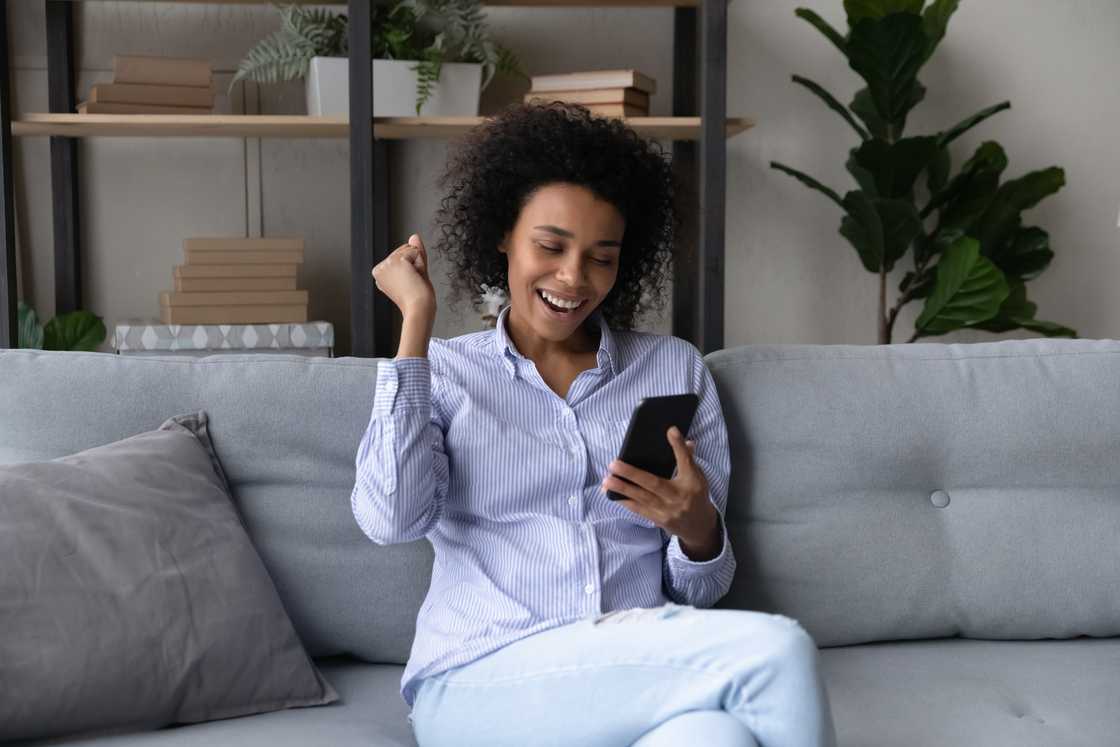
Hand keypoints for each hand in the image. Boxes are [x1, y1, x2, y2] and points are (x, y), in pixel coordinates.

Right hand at [371, 233, 436, 318]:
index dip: (411, 268)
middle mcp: (379, 268)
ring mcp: (386, 264)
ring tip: (413, 281)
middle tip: (412, 283)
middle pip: (405, 250)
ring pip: (410, 249)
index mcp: (380, 272)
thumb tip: (414, 236)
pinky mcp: (396, 261)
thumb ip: (415, 253)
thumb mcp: (416, 272)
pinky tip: (414, 278)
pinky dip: (420, 264)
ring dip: (418, 265)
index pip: (401, 256)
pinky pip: (416, 251)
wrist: (418, 310)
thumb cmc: (417, 298)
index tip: (408, 284)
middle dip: (415, 264)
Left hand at [600, 426, 718, 550]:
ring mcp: (668, 511)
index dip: (678, 447)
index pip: (686, 461)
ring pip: (642, 498)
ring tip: (607, 480)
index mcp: (692, 482)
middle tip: (613, 464)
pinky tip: (612, 494)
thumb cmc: (695, 495)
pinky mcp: (660, 520)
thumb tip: (678, 436)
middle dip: (632, 474)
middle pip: (654, 483)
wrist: (699, 525)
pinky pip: (640, 510)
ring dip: (623, 489)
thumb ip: (687, 457)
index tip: (670, 430)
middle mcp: (679, 497)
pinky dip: (625, 501)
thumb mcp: (697, 476)